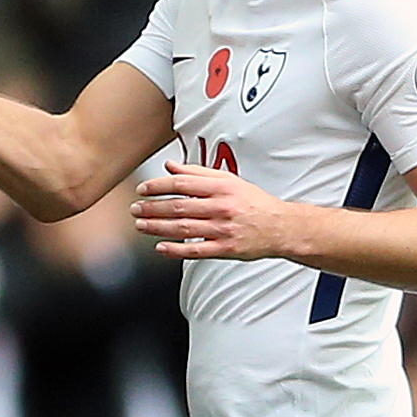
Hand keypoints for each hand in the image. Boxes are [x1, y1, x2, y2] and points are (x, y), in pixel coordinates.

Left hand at [130, 161, 299, 260]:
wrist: (281, 227)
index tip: (142, 190)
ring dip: (158, 227)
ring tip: (140, 225)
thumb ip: (197, 173)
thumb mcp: (228, 180)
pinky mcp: (226, 249)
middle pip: (179, 206)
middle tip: (135, 209)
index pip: (182, 184)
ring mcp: (223, 229)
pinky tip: (160, 247)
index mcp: (221, 187)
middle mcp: (221, 207)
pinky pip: (196, 250)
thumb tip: (170, 166)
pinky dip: (176, 250)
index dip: (158, 186)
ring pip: (184, 228)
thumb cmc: (253, 202)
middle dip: (152, 208)